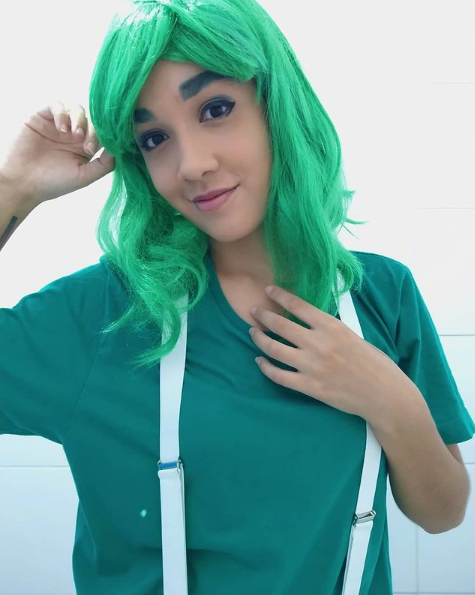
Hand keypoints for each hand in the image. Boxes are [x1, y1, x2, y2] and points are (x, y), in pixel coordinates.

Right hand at [0, 102, 114, 206]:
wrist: (23, 183)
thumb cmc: (53, 183)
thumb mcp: (84, 176)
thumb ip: (104, 164)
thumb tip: (119, 150)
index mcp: (84, 148)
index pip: (102, 134)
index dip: (106, 136)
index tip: (103, 147)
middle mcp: (73, 135)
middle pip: (92, 120)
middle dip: (93, 130)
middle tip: (86, 145)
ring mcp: (58, 125)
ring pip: (77, 109)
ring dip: (79, 120)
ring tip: (73, 135)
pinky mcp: (42, 117)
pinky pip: (57, 106)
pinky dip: (62, 113)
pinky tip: (61, 128)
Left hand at [249, 285, 418, 423]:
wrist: (384, 395)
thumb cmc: (374, 363)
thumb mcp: (353, 336)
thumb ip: (329, 329)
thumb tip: (308, 322)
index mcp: (332, 327)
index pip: (298, 306)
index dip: (280, 296)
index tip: (268, 290)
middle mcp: (319, 344)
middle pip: (280, 325)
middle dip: (263, 316)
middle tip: (253, 311)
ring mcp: (312, 366)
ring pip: (274, 349)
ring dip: (259, 339)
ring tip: (253, 332)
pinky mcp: (309, 387)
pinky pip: (279, 376)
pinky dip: (265, 367)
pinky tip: (260, 361)